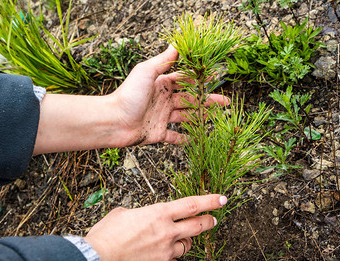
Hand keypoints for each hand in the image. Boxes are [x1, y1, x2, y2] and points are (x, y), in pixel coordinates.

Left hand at [33, 46, 227, 153]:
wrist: (113, 121)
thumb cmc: (128, 95)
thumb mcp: (146, 72)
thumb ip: (163, 60)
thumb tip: (176, 42)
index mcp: (162, 85)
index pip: (185, 80)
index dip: (200, 79)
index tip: (215, 78)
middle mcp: (163, 101)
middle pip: (190, 99)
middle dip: (207, 100)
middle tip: (225, 102)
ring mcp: (161, 117)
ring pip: (186, 117)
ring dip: (200, 117)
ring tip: (215, 118)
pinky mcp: (158, 133)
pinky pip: (174, 137)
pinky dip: (184, 139)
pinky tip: (195, 139)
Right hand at [84, 194, 227, 260]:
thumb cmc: (106, 237)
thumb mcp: (120, 215)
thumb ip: (137, 214)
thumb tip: (137, 218)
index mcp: (158, 214)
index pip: (191, 205)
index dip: (210, 201)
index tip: (221, 199)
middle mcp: (167, 233)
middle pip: (198, 227)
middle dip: (208, 222)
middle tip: (213, 220)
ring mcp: (166, 253)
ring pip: (185, 247)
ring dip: (182, 243)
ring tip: (172, 241)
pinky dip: (168, 260)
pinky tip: (157, 258)